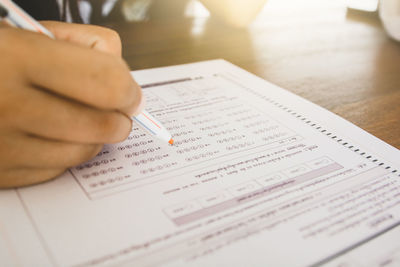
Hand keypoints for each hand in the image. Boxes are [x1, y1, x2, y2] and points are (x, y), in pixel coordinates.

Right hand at [0, 21, 141, 187]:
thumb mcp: (27, 31)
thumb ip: (83, 43)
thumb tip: (123, 71)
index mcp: (17, 58)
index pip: (106, 83)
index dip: (129, 90)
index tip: (132, 95)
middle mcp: (7, 106)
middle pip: (103, 125)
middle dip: (120, 117)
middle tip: (118, 111)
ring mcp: (2, 146)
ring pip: (85, 152)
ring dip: (94, 136)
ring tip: (81, 118)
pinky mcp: (0, 173)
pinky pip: (58, 169)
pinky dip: (65, 153)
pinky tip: (52, 135)